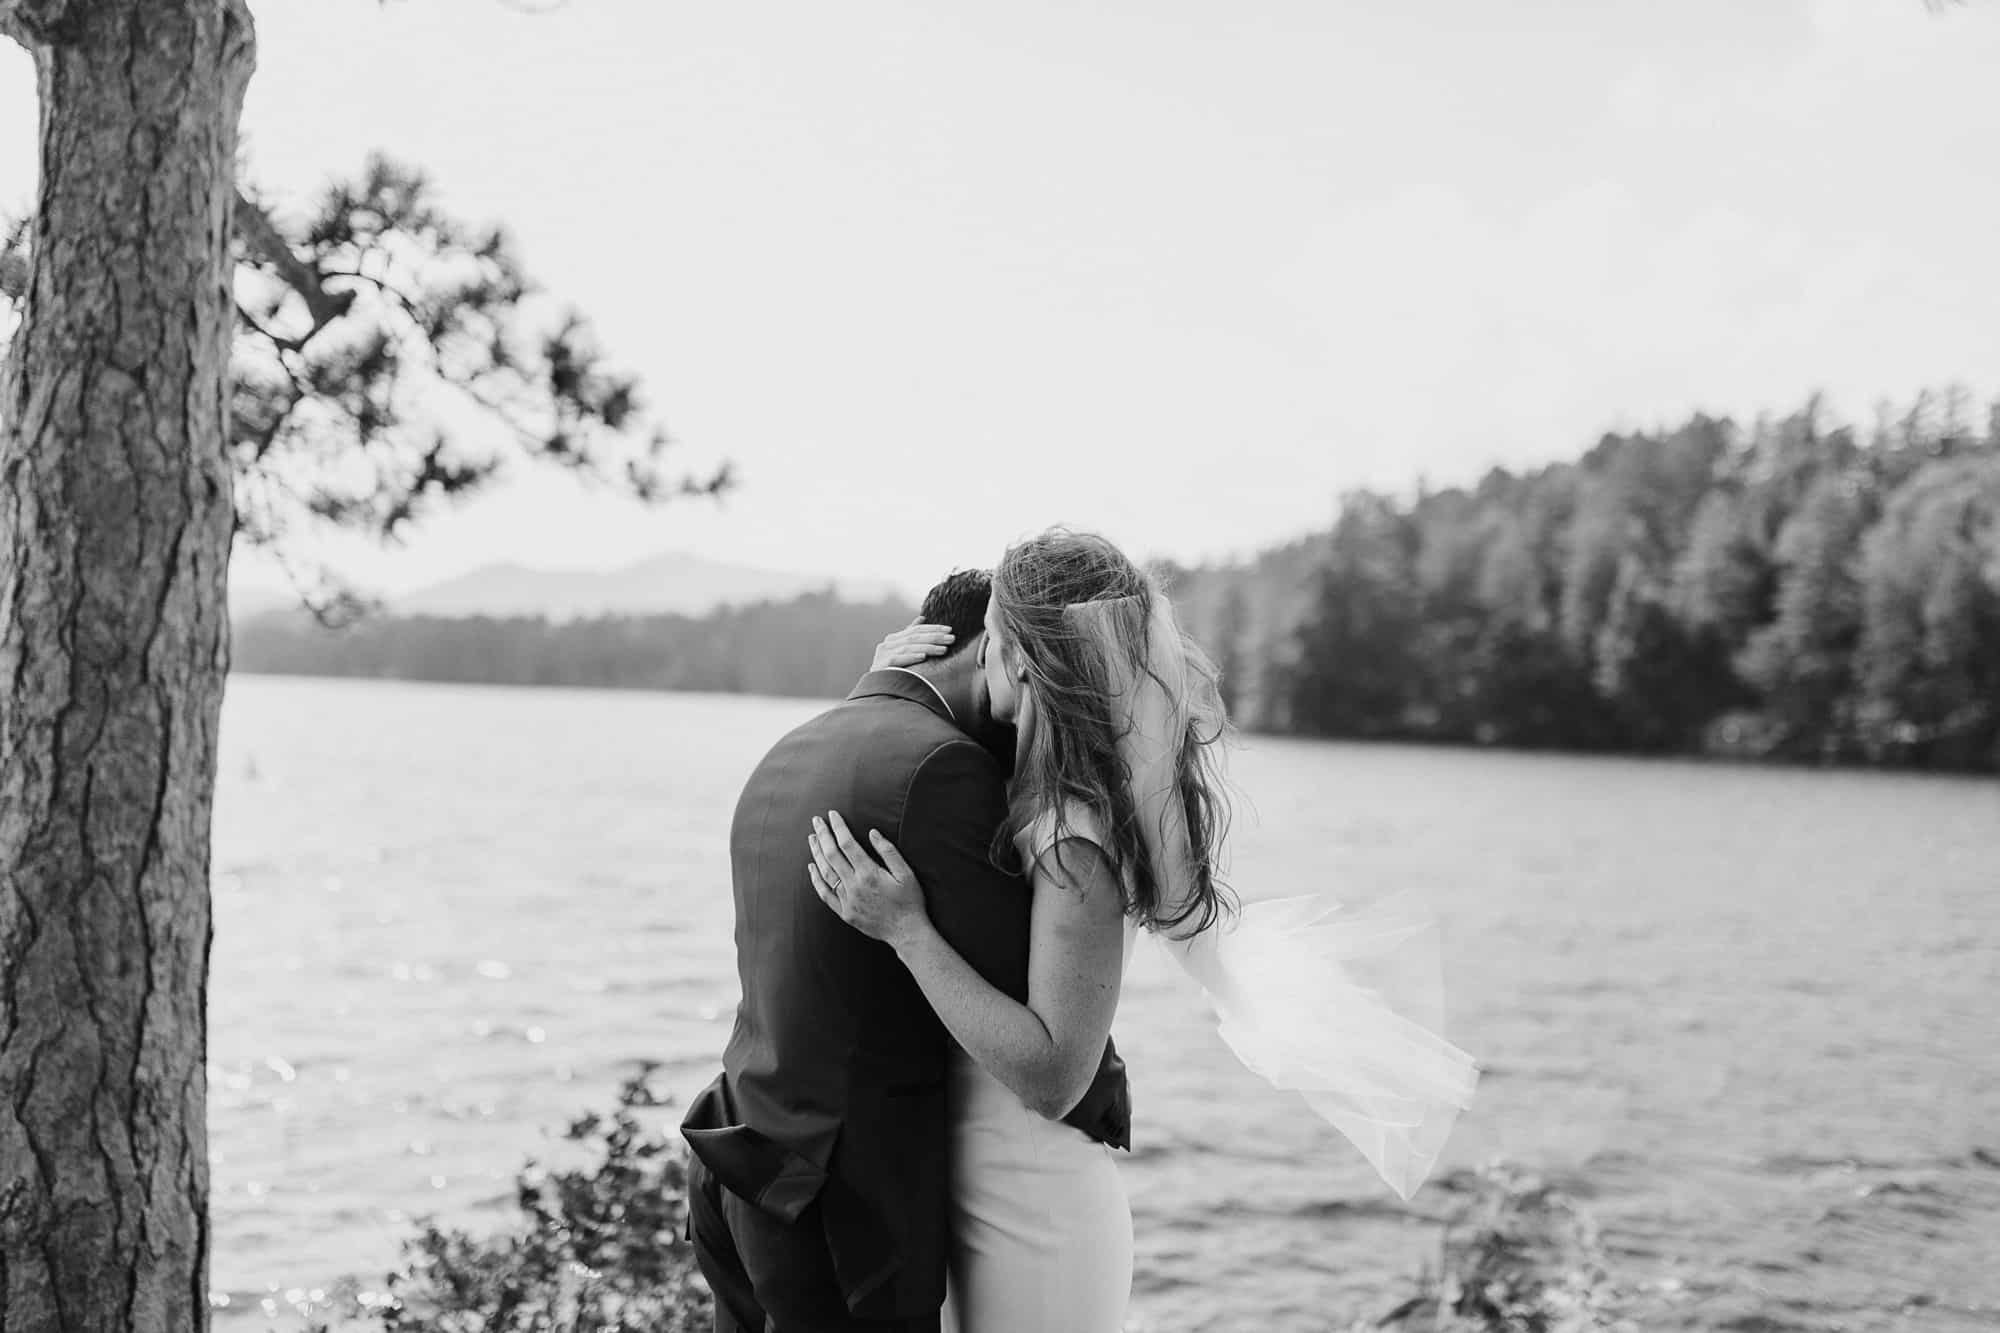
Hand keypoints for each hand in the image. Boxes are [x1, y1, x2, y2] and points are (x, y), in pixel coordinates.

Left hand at [808, 811, 931, 950]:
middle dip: (823, 835)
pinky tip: (812, 867)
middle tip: (816, 821)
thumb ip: (888, 851)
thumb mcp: (906, 873)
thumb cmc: (910, 901)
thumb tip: (872, 833)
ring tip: (812, 838)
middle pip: (832, 855)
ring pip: (825, 872)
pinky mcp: (844, 912)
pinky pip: (825, 894)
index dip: (838, 827)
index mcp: (869, 873)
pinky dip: (816, 879)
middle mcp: (854, 885)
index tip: (832, 815)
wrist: (907, 932)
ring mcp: (847, 900)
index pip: (847, 844)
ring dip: (817, 853)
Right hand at [873, 619, 953, 669]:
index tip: (950, 629)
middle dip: (935, 637)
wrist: (875, 690)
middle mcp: (887, 644)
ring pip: (908, 647)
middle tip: (952, 638)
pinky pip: (898, 659)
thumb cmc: (891, 670)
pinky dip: (910, 657)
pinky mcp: (881, 666)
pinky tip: (923, 657)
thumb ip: (909, 635)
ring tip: (944, 649)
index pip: (916, 630)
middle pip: (914, 637)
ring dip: (928, 647)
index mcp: (892, 639)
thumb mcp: (900, 651)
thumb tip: (922, 618)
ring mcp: (883, 654)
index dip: (933, 628)